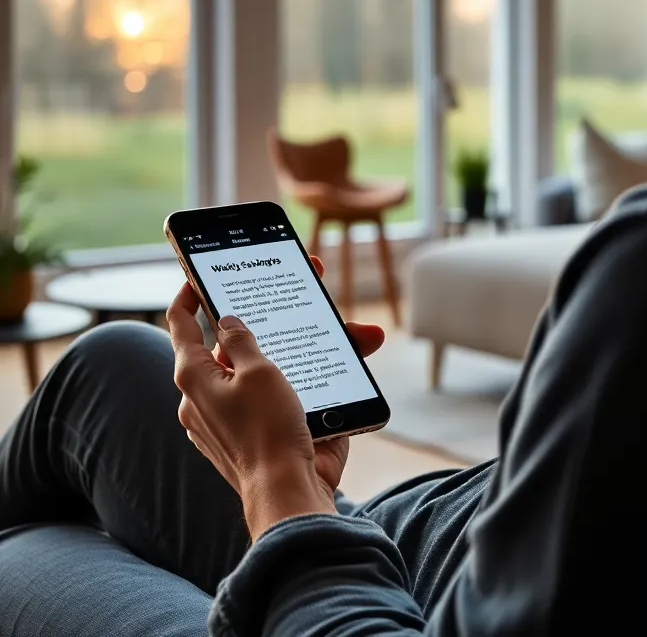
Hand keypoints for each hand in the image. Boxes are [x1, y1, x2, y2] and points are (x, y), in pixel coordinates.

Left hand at [166, 256, 384, 539]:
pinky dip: (305, 374)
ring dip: (301, 346)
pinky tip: (340, 363)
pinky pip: (280, 391)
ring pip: (265, 365)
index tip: (200, 273)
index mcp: (195, 376)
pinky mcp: (261, 429)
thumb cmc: (268, 431)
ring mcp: (234, 414)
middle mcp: (208, 395)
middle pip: (232, 341)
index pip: (181, 323)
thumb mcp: (257, 371)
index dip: (189, 292)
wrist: (290, 493)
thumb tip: (226, 321)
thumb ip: (240, 340)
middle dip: (268, 314)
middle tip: (293, 289)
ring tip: (346, 330)